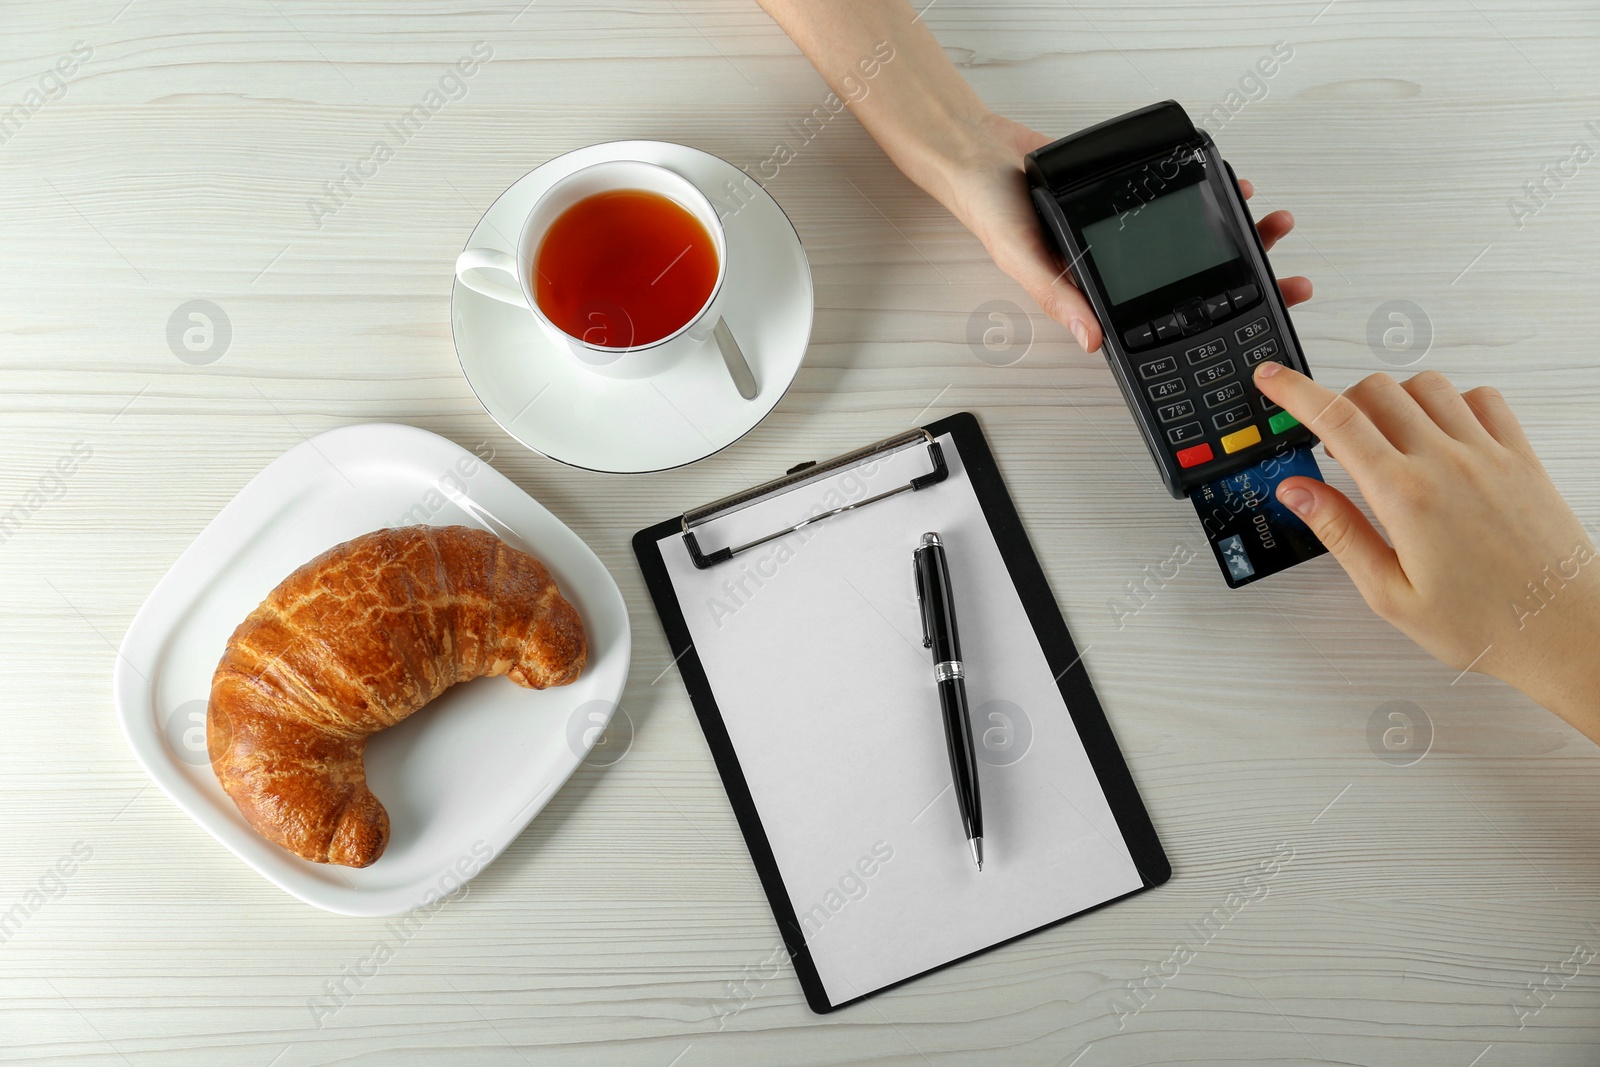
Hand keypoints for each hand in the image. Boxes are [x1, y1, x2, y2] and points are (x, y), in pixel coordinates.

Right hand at [938, 111, 1312, 353]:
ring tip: (1274, 226)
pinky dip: (1211, 193)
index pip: (1160, 318)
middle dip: (1244, 280)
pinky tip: (1239, 188)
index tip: (1252, 325)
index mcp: (1094, 291)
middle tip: (1289, 280)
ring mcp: (1128, 231)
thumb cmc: (990, 210)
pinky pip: (1180, 198)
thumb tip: (1091, 340)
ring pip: (1195, 240)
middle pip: (1192, 281)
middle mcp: (1118, 265)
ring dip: (1239, 235)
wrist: (979, 152)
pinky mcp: (1132, 194)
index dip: (1208, 325)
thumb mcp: (1022, 259)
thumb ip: (1059, 296)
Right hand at [1254, 362, 1599, 739]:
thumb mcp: (1389, 593)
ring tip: (1385, 438)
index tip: (1271, 378)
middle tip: (1331, 440)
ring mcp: (1487, 452)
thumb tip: (1298, 492)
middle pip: (1375, 390)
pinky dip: (1451, 401)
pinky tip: (1442, 433)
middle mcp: (1446, 462)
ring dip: (1393, 399)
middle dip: (1339, 402)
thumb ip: (1340, 532)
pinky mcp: (1520, 454)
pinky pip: (1481, 398)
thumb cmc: (1484, 622)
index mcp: (1405, 496)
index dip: (1294, 390)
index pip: (1335, 419)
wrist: (1563, 628)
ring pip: (1425, 385)